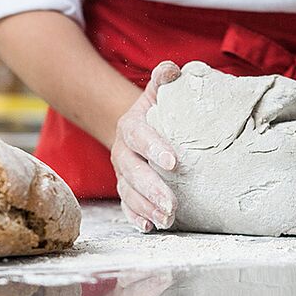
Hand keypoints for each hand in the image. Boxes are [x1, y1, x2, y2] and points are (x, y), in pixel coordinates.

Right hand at [112, 61, 181, 231]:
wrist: (137, 127)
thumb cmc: (157, 110)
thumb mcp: (158, 92)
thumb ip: (165, 79)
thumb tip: (172, 69)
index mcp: (131, 126)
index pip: (140, 136)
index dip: (154, 148)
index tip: (173, 162)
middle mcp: (122, 151)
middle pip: (132, 171)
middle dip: (151, 189)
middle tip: (171, 204)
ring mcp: (122, 172)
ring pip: (128, 192)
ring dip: (146, 207)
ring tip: (166, 220)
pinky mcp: (125, 189)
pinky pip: (127, 205)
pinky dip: (136, 217)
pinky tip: (149, 226)